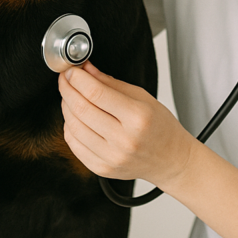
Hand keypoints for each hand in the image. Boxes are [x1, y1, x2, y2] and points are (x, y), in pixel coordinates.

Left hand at [59, 62, 194, 188]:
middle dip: (67, 89)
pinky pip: (74, 144)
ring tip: (70, 97)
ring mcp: (111, 157)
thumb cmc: (160, 127)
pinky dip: (69, 127)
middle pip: (81, 109)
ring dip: (66, 107)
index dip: (77, 78)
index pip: (96, 92)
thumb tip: (86, 69)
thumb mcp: (142, 97)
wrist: (171, 159)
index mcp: (137, 117)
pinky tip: (75, 118)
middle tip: (66, 79)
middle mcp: (123, 140)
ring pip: (73, 127)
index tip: (71, 70)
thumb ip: (110, 83)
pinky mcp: (102, 169)